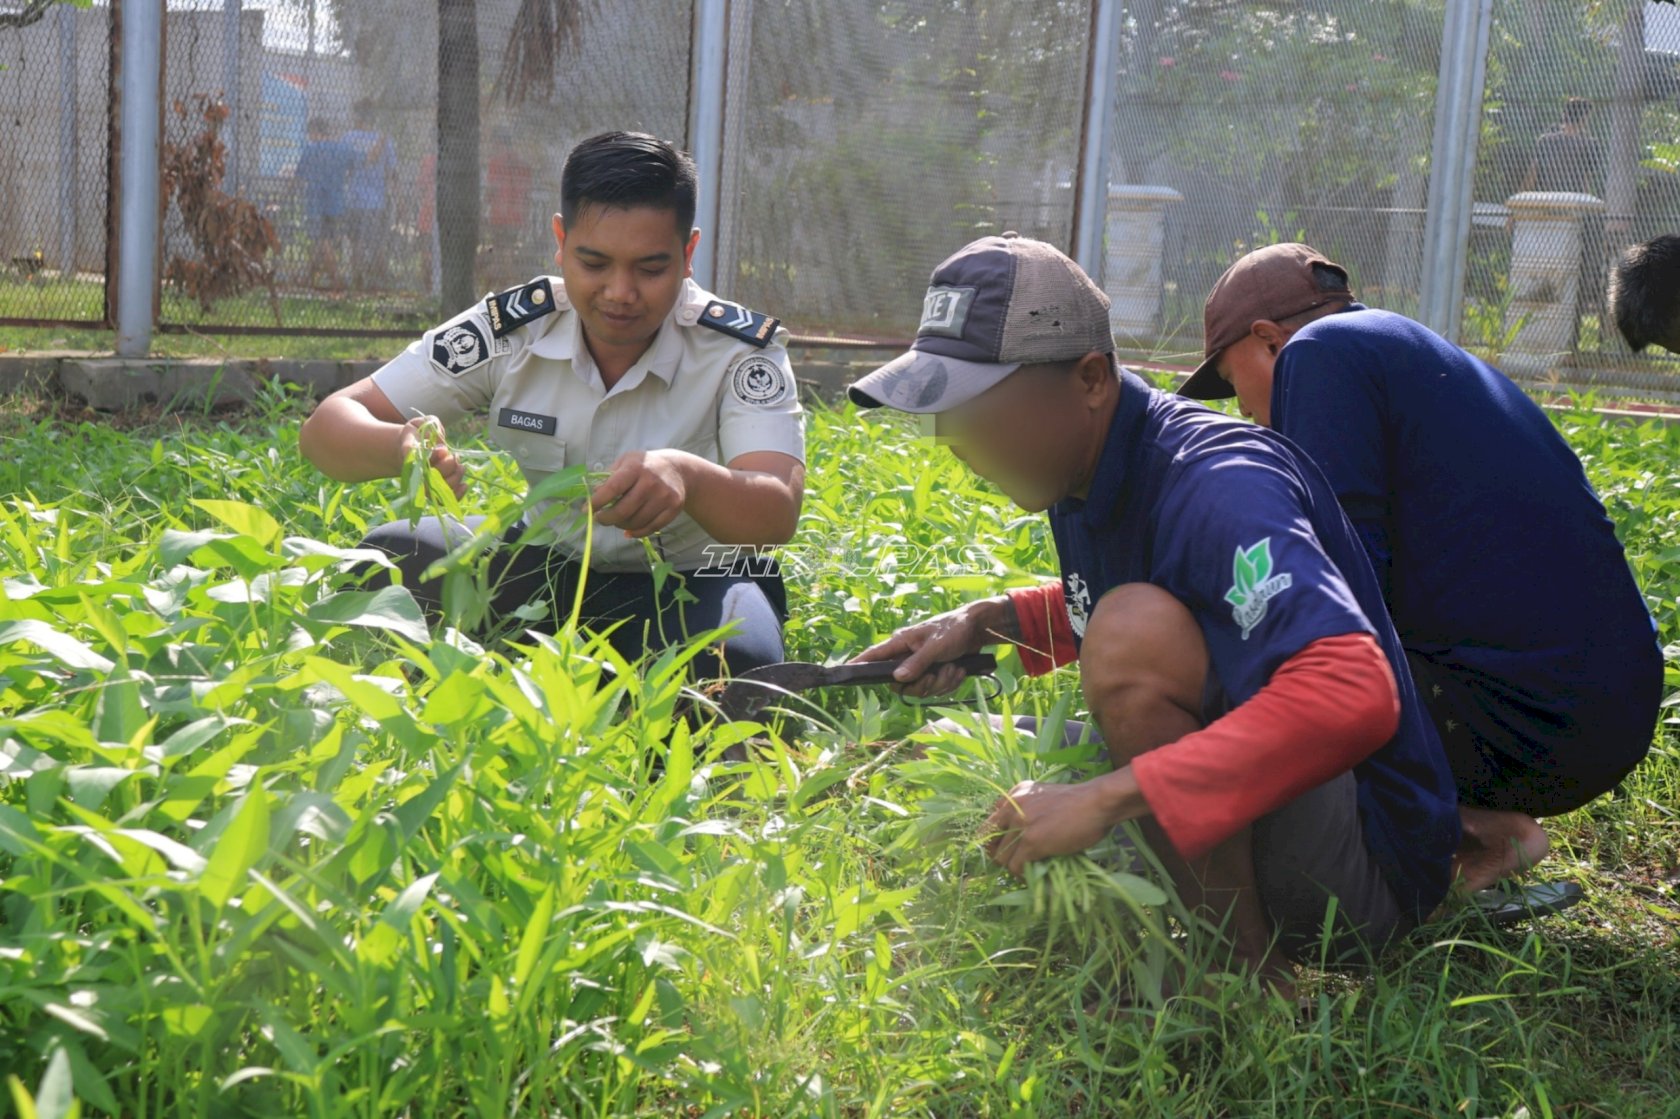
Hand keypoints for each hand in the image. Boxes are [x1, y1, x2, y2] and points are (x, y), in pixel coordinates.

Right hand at [399, 415, 464, 498]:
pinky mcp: (433, 490)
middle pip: (432, 477)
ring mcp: (424, 483)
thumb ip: (432, 426)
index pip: (418, 460)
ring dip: (456, 477)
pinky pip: (444, 500)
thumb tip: (442, 448)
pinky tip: (465, 485)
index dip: (434, 457)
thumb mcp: (422, 422)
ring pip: (439, 490)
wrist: (411, 447)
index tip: (443, 449)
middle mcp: (415, 472)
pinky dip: (457, 494)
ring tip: (460, 466)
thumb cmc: (418, 433)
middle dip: (448, 465)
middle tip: (453, 455)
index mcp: (409, 453)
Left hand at [589, 449, 691, 538]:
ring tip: (618, 520)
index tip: (586, 510)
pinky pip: (650, 528)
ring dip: (621, 525)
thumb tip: (593, 496)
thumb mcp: (625, 462)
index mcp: (636, 467)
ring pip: (636, 522)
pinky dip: (636, 533)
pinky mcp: (673, 508)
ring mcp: (664, 496)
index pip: (613, 488)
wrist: (677, 469)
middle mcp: (651, 482)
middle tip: (600, 519)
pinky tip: (629, 530)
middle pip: (624, 510)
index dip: (597, 502)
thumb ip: (608, 478)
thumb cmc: (644, 466)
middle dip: (606, 519)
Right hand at [850, 597, 1006, 697]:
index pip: (874, 655)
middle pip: (901, 684)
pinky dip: (950, 682)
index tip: (843, 671)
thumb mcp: (936, 646)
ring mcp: (921, 665)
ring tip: (954, 667)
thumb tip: (897, 678)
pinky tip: (959, 670)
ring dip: (942, 682)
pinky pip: (936, 689)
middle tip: (938, 674)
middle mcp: (907, 655)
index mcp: (901, 643)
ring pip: (922, 689)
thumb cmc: (954, 630)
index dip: (859, 664)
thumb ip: (917, 663)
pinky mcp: (934, 672)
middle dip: (924, 684)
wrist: (978, 630)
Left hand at [982, 777, 1128, 877]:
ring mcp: (1021, 824)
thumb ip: (1028, 809)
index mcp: (1015, 794)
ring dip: (1012, 867)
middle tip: (1014, 862)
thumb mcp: (1044, 796)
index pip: (990, 820)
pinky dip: (1022, 875)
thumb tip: (1019, 832)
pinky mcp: (1032, 841)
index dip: (995, 839)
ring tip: (1026, 870)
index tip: (1006, 848)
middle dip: (1000, 854)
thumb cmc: (1079, 801)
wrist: (1097, 802)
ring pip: (1002, 857)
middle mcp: (1013, 806)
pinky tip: (1033, 875)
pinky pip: (1016, 866)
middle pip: (990, 840)